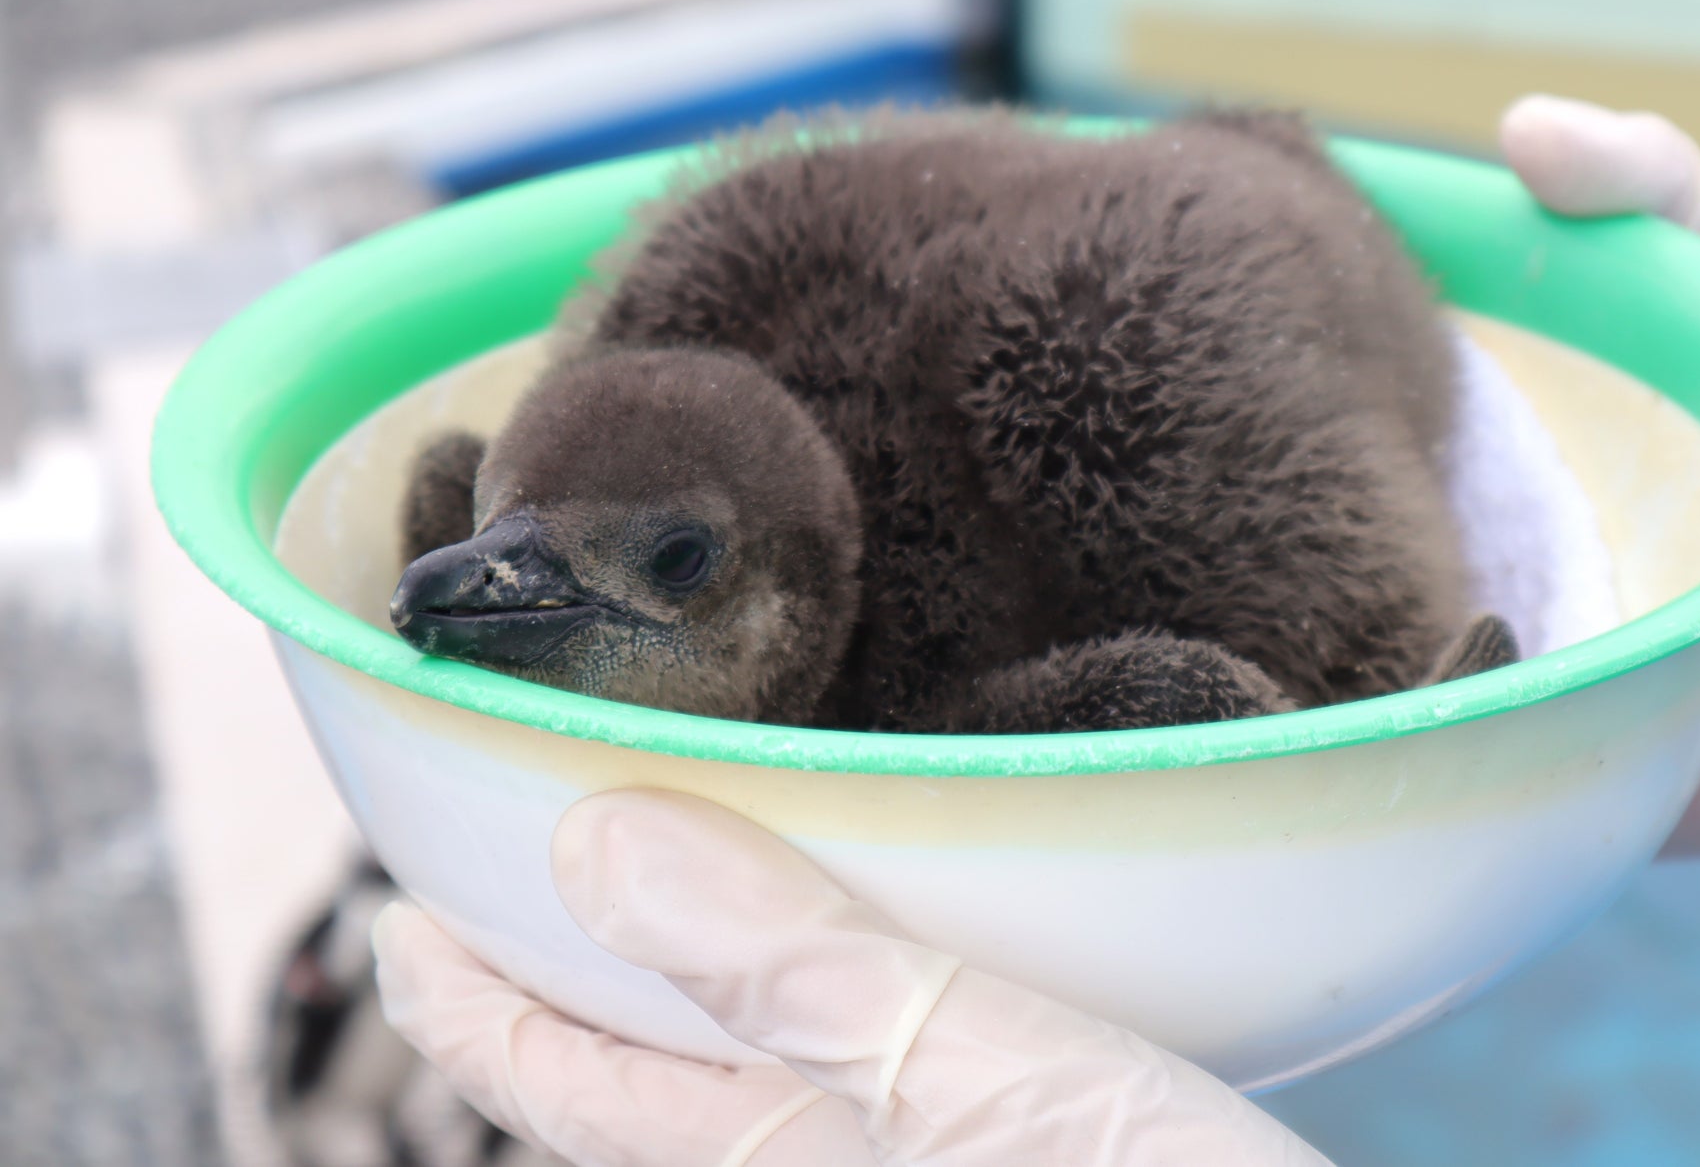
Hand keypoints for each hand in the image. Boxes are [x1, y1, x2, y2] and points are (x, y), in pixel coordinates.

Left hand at [373, 788, 1332, 1165]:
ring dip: (705, 972)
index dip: (465, 1004)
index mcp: (797, 1161)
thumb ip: (799, 978)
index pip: (571, 1087)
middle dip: (573, 981)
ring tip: (677, 869)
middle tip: (516, 864)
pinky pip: (881, 1059)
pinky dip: (837, 978)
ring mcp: (939, 1152)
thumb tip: (595, 849)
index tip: (387, 920)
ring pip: (769, 1066)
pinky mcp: (1027, 1133)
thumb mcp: (987, 1092)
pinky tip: (884, 924)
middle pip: (655, 1080)